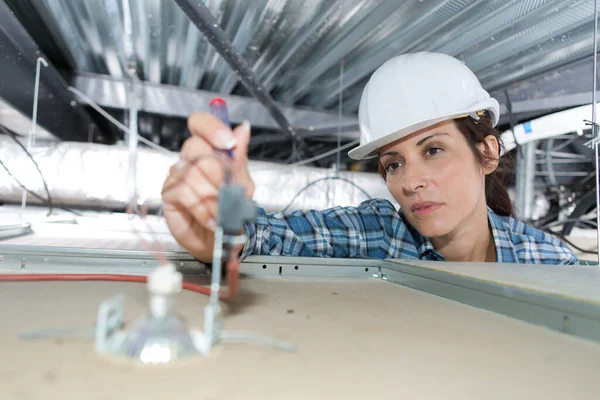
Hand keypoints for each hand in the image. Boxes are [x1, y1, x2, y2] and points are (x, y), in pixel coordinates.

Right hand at [161, 112, 253, 262]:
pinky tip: (211, 219)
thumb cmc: (232, 211)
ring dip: (212, 196)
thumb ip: (239, 157)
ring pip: (191, 172)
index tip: (228, 143)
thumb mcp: (243, 184)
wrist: (224, 241)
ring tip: (221, 212)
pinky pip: (183, 191)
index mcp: (208, 151)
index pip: (200, 123)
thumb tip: (243, 127)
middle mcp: (190, 160)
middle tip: (227, 191)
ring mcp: (177, 176)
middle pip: (194, 146)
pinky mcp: (168, 194)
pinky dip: (202, 207)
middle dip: (217, 172)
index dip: (212, 128)